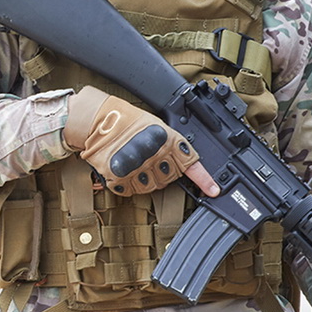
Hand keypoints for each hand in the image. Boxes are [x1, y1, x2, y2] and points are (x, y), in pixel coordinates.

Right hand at [65, 86, 218, 196]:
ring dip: (146, 179)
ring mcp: (137, 168)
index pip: (191, 164)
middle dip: (164, 172)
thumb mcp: (157, 126)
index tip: (213, 191)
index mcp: (167, 140)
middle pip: (170, 179)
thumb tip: (184, 163)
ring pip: (151, 188)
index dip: (204, 180)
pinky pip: (131, 190)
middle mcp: (154, 155)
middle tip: (151, 158)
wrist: (97, 120)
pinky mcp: (119, 178)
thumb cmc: (127, 120)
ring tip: (135, 161)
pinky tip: (124, 168)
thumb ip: (172, 145)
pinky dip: (128, 183)